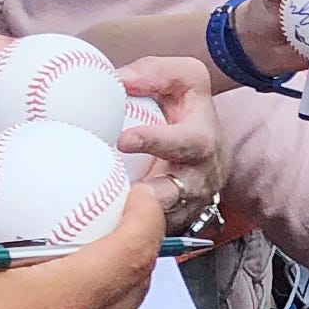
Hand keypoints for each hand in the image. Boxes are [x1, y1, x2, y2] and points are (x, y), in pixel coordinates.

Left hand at [113, 58, 229, 230]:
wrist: (207, 146)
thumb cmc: (189, 110)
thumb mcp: (184, 78)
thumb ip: (154, 73)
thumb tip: (117, 79)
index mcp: (201, 141)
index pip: (184, 142)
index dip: (155, 141)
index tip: (124, 139)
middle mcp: (198, 179)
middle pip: (174, 195)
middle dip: (148, 200)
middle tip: (119, 196)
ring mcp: (186, 206)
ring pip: (159, 222)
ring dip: (132, 222)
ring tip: (102, 222)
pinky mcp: (171, 224)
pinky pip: (147, 235)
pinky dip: (125, 234)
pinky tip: (100, 230)